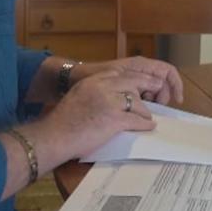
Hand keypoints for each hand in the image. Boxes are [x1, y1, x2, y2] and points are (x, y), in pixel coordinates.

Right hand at [31, 70, 157, 160]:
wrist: (54, 137)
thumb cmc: (61, 123)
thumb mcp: (77, 97)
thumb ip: (93, 92)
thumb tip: (108, 99)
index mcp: (92, 81)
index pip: (119, 74)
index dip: (132, 79)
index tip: (140, 84)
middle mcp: (102, 87)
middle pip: (133, 82)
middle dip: (148, 85)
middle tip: (158, 89)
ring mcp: (110, 103)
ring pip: (137, 102)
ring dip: (144, 111)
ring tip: (148, 117)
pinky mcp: (115, 120)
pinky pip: (137, 120)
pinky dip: (145, 124)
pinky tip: (148, 127)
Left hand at [75, 56, 183, 104]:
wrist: (74, 80)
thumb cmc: (92, 74)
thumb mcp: (117, 76)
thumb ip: (138, 78)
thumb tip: (159, 84)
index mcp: (139, 65)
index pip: (167, 71)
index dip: (176, 84)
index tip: (177, 100)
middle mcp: (139, 71)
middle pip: (162, 84)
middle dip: (163, 96)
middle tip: (154, 108)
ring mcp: (133, 82)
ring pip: (153, 93)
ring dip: (153, 102)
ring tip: (142, 111)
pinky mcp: (126, 91)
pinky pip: (142, 98)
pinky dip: (143, 106)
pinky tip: (135, 113)